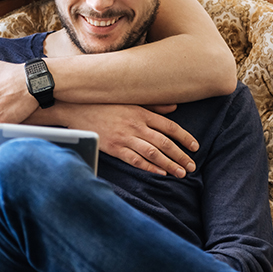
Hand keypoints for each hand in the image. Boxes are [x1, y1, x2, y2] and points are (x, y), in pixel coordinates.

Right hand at [60, 103, 198, 177]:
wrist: (77, 109)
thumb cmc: (103, 104)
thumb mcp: (130, 100)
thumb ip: (153, 105)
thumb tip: (174, 108)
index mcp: (141, 113)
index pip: (170, 126)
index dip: (185, 138)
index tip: (195, 147)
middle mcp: (136, 125)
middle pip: (165, 143)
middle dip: (181, 156)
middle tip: (192, 166)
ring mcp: (125, 137)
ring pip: (153, 153)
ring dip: (169, 164)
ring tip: (181, 173)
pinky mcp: (114, 148)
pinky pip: (135, 160)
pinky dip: (149, 167)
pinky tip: (160, 173)